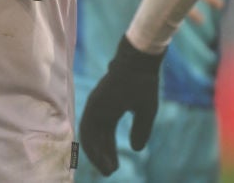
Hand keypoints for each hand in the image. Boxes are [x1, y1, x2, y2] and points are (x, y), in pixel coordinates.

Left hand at [79, 36, 163, 175]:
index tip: (114, 167)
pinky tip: (100, 156)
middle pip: (96, 138)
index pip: (105, 136)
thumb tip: (135, 150)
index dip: (108, 152)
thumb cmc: (143, 84)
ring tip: (107, 169)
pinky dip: (92, 142)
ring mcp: (95, 105)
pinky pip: (88, 126)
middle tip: (109, 172)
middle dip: (101, 156)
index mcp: (110, 111)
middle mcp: (100, 109)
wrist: (140, 63)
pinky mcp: (94, 102)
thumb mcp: (145, 112)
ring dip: (96, 153)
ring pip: (90, 135)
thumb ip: (140, 130)